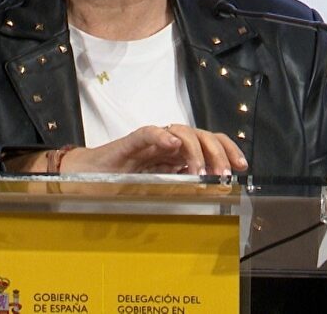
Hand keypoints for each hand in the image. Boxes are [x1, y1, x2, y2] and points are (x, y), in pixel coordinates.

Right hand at [61, 124, 248, 175]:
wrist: (85, 178)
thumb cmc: (120, 184)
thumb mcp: (158, 190)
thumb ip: (180, 186)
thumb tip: (213, 195)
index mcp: (176, 154)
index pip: (209, 143)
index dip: (228, 151)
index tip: (241, 167)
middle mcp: (167, 144)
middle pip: (201, 135)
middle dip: (217, 152)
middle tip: (223, 173)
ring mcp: (149, 142)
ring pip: (180, 131)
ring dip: (194, 150)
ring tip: (199, 171)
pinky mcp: (129, 143)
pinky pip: (147, 133)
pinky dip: (161, 135)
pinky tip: (172, 143)